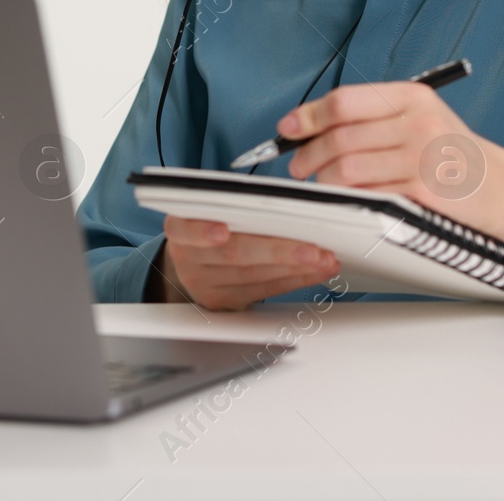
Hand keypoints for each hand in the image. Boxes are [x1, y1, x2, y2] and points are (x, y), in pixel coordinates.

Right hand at [156, 214, 339, 310]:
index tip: (221, 233)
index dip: (201, 232)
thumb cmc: (207, 225)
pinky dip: (295, 279)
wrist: (191, 262)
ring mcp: (205, 285)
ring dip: (295, 268)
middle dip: (277, 252)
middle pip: (234, 255)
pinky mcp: (225, 302)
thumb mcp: (208, 209)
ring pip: (254, 276)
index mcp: (180, 228)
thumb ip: (231, 205)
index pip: (184, 229)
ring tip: (323, 258)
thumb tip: (282, 201)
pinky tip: (315, 270)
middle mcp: (188, 259)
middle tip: (310, 249)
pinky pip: (264, 290)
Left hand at [281, 81, 503, 257]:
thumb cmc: (454, 155)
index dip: (308, 116)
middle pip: (339, 137)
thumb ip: (374, 117)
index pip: (345, 101)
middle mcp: (417, 122)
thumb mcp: (421, 118)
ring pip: (345, 169)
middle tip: (298, 167)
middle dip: (307, 155)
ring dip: (323, 181)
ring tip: (322, 185)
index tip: (288, 128)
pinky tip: (346, 199)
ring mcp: (421, 158)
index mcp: (413, 97)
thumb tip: (312, 124)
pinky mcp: (422, 192)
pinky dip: (346, 198)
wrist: (503, 189)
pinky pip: (366, 194)